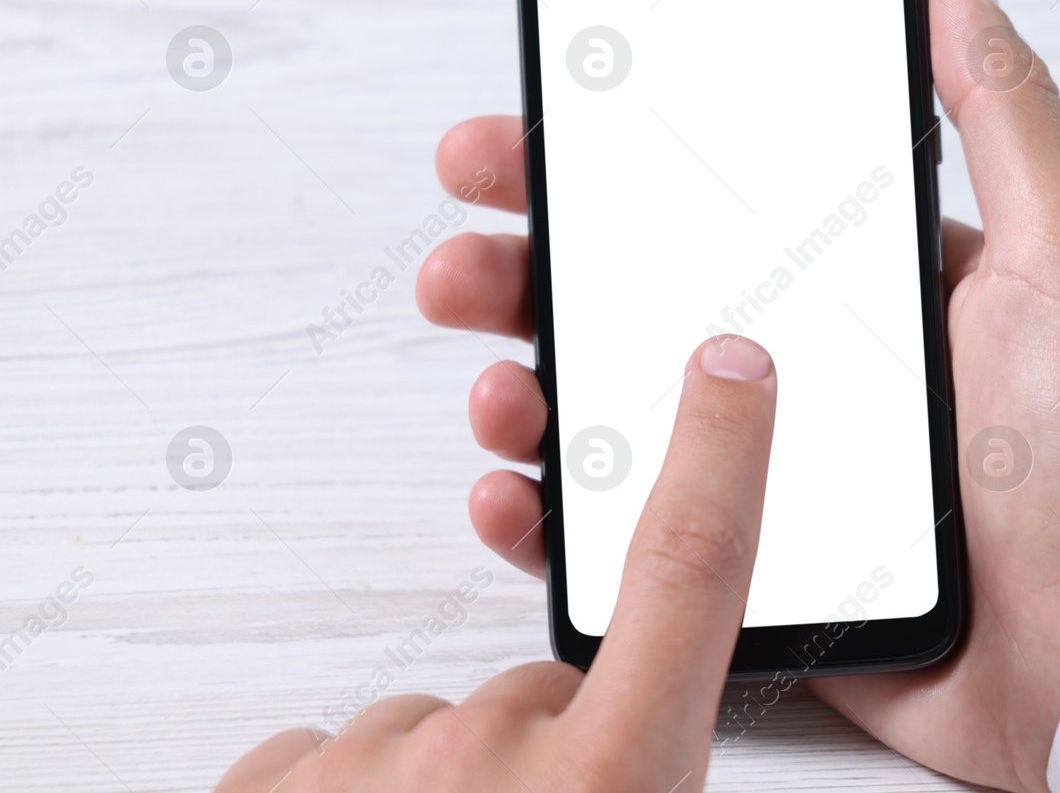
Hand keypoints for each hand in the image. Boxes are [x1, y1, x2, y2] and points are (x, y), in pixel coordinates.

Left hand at [215, 336, 778, 792]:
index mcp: (608, 791)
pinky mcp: (266, 790)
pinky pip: (338, 760)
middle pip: (553, 697)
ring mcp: (366, 777)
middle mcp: (490, 768)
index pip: (688, 584)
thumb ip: (658, 778)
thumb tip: (667, 745)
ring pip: (443, 739)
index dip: (721, 462)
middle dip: (562, 756)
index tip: (732, 371)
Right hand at [416, 0, 1059, 791]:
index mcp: (863, 281)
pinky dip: (561, 513)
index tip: (531, 132)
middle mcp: (808, 365)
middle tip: (470, 248)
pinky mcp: (761, 563)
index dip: (609, 165)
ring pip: (618, 410)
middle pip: (637, 299)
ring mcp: (776, 465)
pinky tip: (521, 489)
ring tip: (493, 377)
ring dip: (528, 381)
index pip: (710, 199)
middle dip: (532, 264)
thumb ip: (1001, 107)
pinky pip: (637, 532)